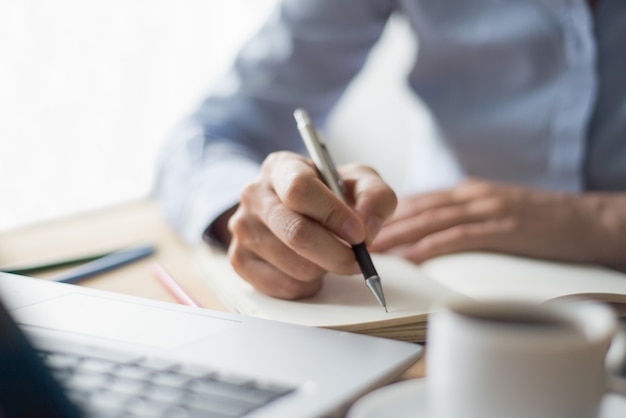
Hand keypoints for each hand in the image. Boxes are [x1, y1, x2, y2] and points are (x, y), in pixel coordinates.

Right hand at [226, 151, 396, 298]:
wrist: (299, 208)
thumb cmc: (330, 194)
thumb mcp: (360, 182)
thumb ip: (375, 197)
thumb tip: (367, 229)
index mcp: (281, 167)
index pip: (299, 189)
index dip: (333, 215)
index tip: (359, 234)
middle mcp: (254, 194)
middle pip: (296, 233)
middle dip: (336, 254)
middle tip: (357, 260)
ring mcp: (242, 228)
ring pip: (293, 265)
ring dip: (324, 269)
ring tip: (329, 257)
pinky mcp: (239, 259)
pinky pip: (282, 286)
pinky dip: (307, 286)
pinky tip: (310, 270)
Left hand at [369, 178, 625, 265]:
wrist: (584, 219)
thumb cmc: (537, 218)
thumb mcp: (493, 207)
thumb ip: (461, 213)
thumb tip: (426, 227)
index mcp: (467, 192)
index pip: (417, 200)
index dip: (385, 212)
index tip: (361, 222)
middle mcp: (471, 196)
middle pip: (416, 208)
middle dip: (381, 223)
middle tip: (353, 237)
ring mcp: (486, 210)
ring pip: (431, 220)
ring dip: (398, 235)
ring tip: (371, 248)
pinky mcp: (501, 229)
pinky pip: (458, 237)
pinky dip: (431, 246)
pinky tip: (411, 256)